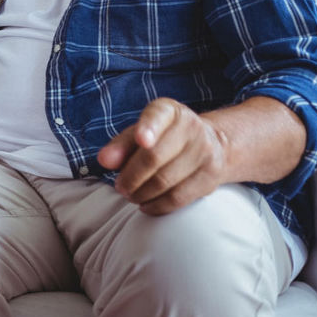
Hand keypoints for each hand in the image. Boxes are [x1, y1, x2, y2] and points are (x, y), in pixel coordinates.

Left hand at [96, 97, 229, 214]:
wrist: (210, 144)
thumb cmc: (163, 138)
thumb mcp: (140, 133)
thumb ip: (120, 145)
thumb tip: (104, 161)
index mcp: (169, 111)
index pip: (158, 116)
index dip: (149, 127)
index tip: (141, 140)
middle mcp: (191, 127)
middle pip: (155, 157)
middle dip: (131, 176)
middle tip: (120, 186)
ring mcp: (205, 152)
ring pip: (166, 181)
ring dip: (141, 194)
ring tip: (131, 195)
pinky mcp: (211, 176)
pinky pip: (179, 197)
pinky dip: (157, 206)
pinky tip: (146, 205)